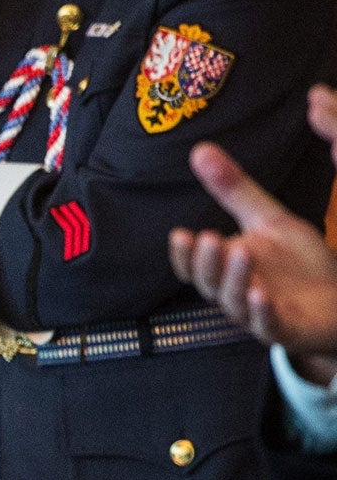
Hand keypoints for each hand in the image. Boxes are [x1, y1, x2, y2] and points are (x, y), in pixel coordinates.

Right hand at [169, 127, 336, 384]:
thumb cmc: (299, 263)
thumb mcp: (267, 219)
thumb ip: (233, 190)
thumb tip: (200, 150)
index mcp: (226, 267)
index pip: (193, 266)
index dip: (184, 255)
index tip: (180, 234)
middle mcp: (236, 292)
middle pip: (209, 283)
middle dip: (207, 262)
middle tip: (209, 237)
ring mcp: (258, 313)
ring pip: (235, 302)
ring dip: (234, 280)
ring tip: (241, 253)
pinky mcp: (286, 329)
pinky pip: (268, 325)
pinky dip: (262, 312)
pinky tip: (262, 295)